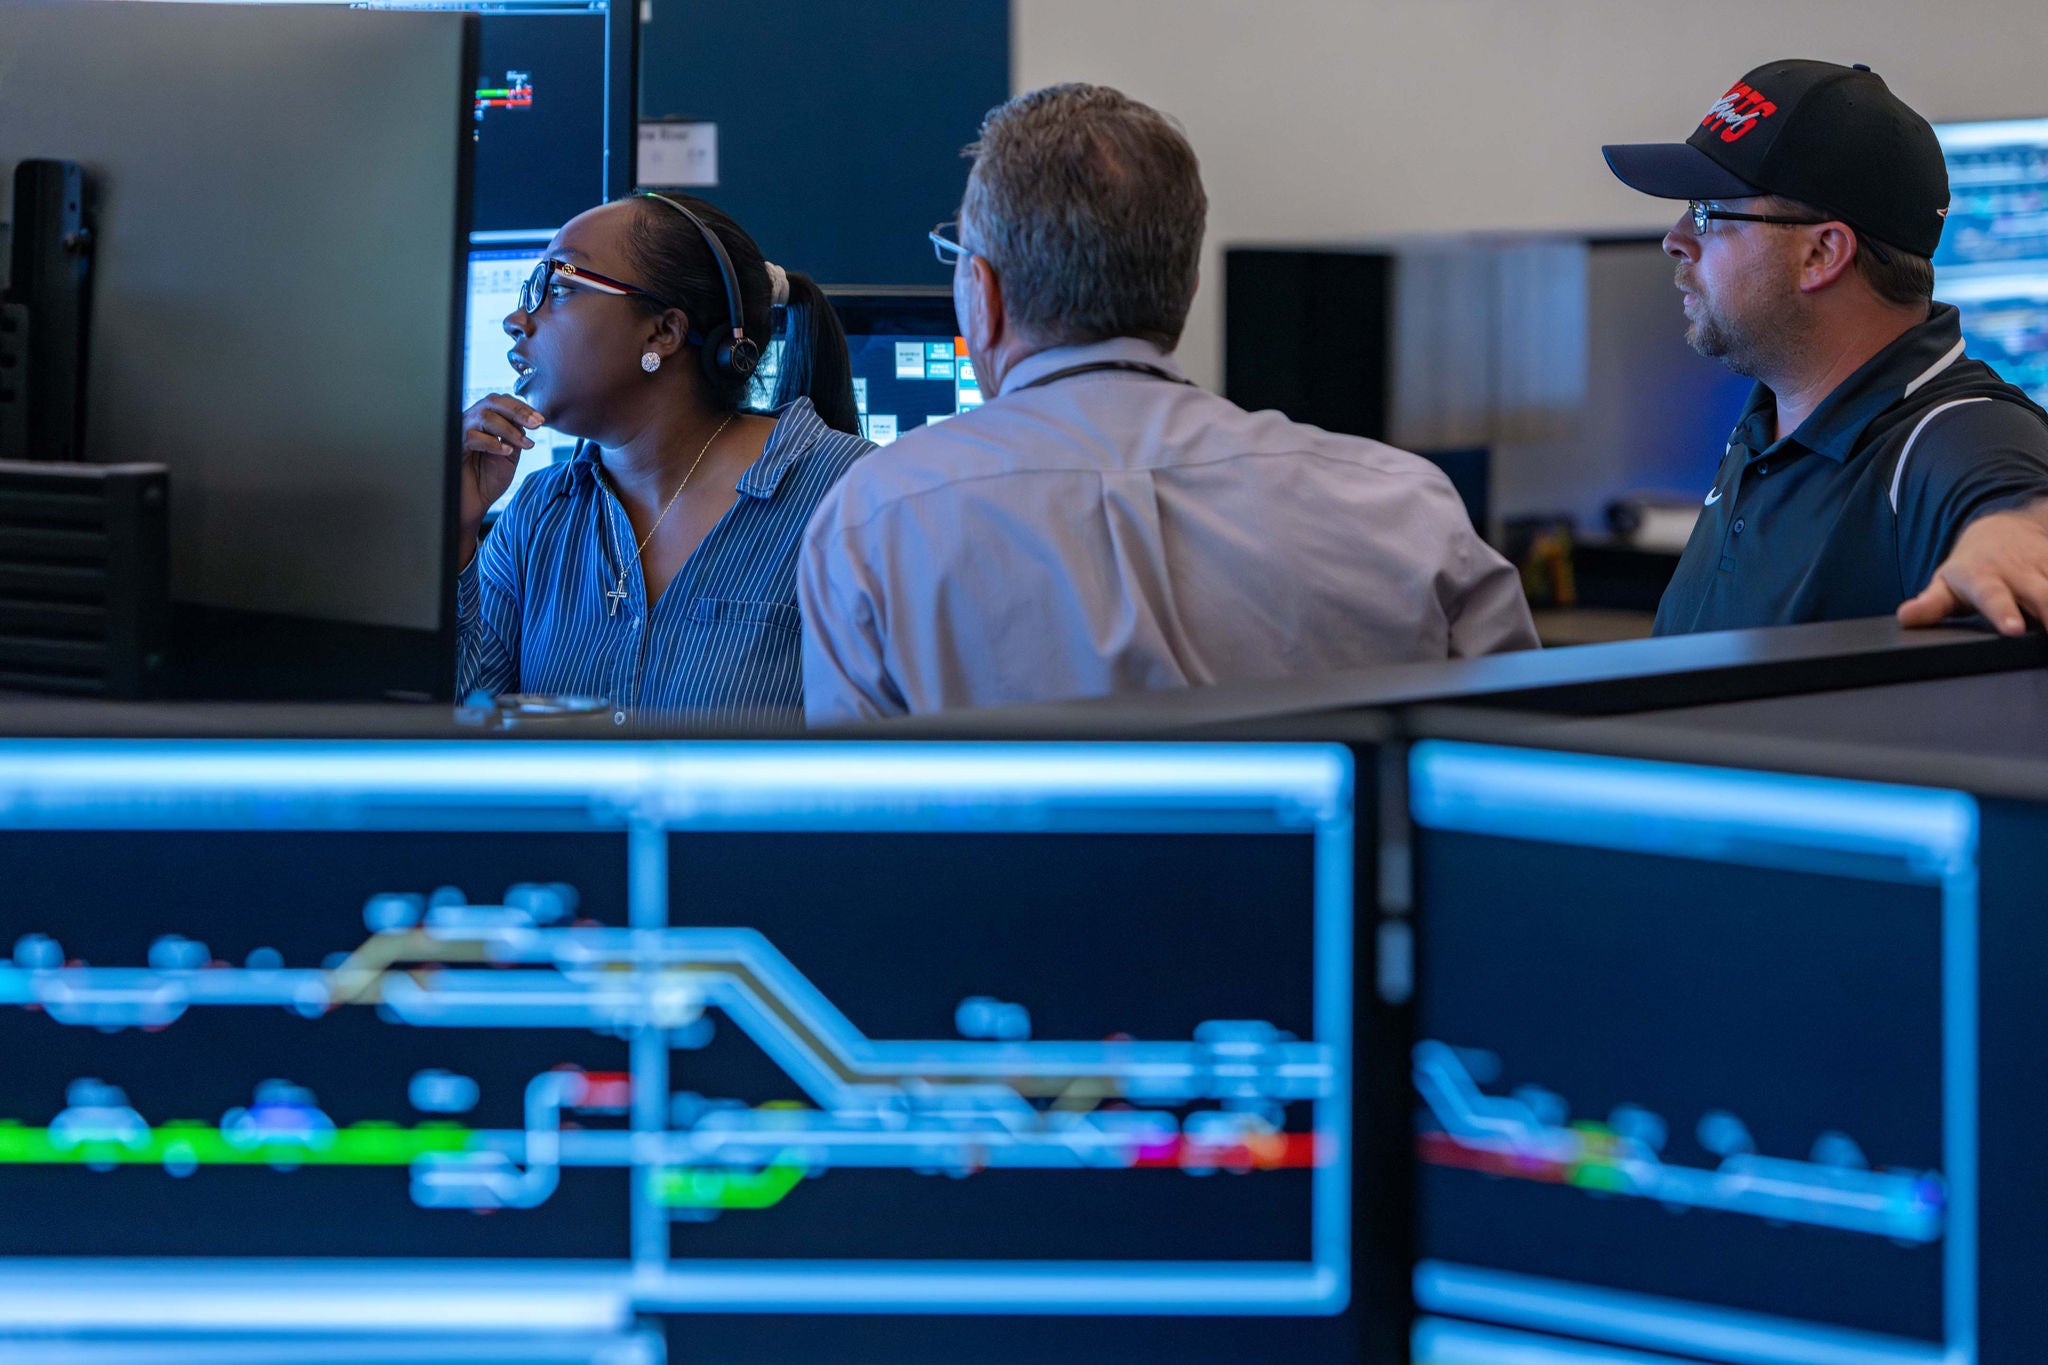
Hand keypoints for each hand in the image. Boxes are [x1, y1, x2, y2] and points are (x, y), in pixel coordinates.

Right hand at [458, 393, 545, 564]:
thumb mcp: (509, 455)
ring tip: (524, 444)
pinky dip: (493, 442)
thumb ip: (516, 437)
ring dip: (509, 429)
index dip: (521, 407)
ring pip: (484, 416)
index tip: (541, 420)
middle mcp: (470, 422)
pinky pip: (471, 437)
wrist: (473, 504)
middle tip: (537, 425)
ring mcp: (459, 433)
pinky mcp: (453, 447)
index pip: (501, 402)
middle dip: (518, 411)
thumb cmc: (487, 480)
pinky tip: (506, 452)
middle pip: (492, 402)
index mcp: (483, 422)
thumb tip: (528, 420)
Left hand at [1897, 500, 2047, 634]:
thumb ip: (1930, 605)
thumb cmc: (1970, 569)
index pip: (1993, 595)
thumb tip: (1906, 617)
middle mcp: (2019, 568)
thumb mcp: (1946, 585)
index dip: (2003, 612)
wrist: (2000, 528)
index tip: (2014, 630)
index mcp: (1983, 576)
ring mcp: (2046, 563)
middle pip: (2043, 593)